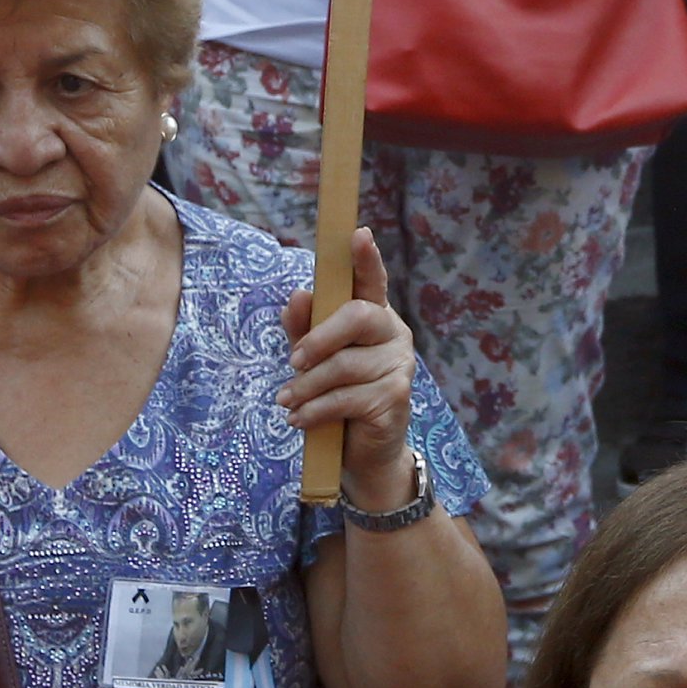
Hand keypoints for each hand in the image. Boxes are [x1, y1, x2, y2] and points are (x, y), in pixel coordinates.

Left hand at [282, 225, 421, 504]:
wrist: (362, 453)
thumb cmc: (337, 396)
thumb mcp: (313, 360)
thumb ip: (304, 328)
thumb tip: (297, 295)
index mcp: (374, 316)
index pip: (372, 281)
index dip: (366, 258)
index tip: (357, 233)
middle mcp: (393, 333)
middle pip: (357, 316)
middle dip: (318, 338)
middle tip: (293, 362)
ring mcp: (399, 365)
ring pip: (344, 365)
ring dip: (306, 387)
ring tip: (287, 402)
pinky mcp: (395, 398)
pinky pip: (346, 398)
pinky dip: (315, 411)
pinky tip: (301, 420)